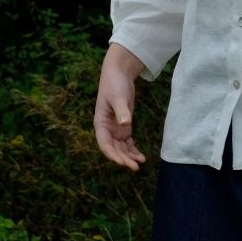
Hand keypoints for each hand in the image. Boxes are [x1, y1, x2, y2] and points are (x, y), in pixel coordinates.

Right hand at [94, 43, 147, 170]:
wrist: (119, 73)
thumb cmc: (114, 84)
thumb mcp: (118, 97)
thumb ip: (121, 110)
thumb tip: (125, 124)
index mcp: (100, 123)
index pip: (104, 144)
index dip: (112, 155)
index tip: (122, 162)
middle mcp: (107, 129)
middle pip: (114, 149)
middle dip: (123, 159)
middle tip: (135, 167)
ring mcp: (115, 128)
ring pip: (121, 148)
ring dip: (129, 156)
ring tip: (140, 162)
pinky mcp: (124, 126)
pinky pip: (127, 143)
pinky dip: (133, 150)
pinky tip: (141, 156)